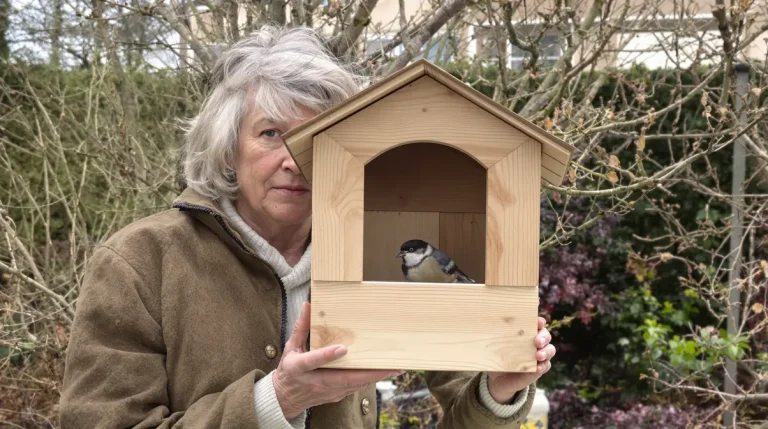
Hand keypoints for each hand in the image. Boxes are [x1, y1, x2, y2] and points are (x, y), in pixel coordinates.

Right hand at [272, 302, 401, 419]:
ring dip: (374, 377)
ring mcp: (327, 391)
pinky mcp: (336, 395)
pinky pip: (355, 388)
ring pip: (353, 385)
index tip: (342, 348)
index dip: (327, 356)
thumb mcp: (291, 348)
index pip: (313, 361)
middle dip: (368, 373)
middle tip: (389, 366)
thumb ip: (301, 327)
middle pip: (344, 378)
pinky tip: (384, 373)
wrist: (285, 398)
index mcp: (300, 367)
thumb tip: (308, 305)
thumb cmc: (289, 371)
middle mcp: (315, 381)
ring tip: (394, 368)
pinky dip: (370, 380)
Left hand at [486, 316, 554, 403]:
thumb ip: (491, 337)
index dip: (539, 321)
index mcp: (525, 332)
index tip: (538, 321)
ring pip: (550, 350)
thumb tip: (479, 328)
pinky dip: (543, 366)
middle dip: (543, 336)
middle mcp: (534, 342)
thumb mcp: (493, 346)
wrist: (497, 379)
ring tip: (538, 355)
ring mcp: (538, 356)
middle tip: (536, 340)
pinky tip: (537, 368)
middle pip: (546, 335)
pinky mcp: (538, 369)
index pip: (536, 323)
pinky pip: (545, 366)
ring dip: (546, 351)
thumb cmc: (496, 356)